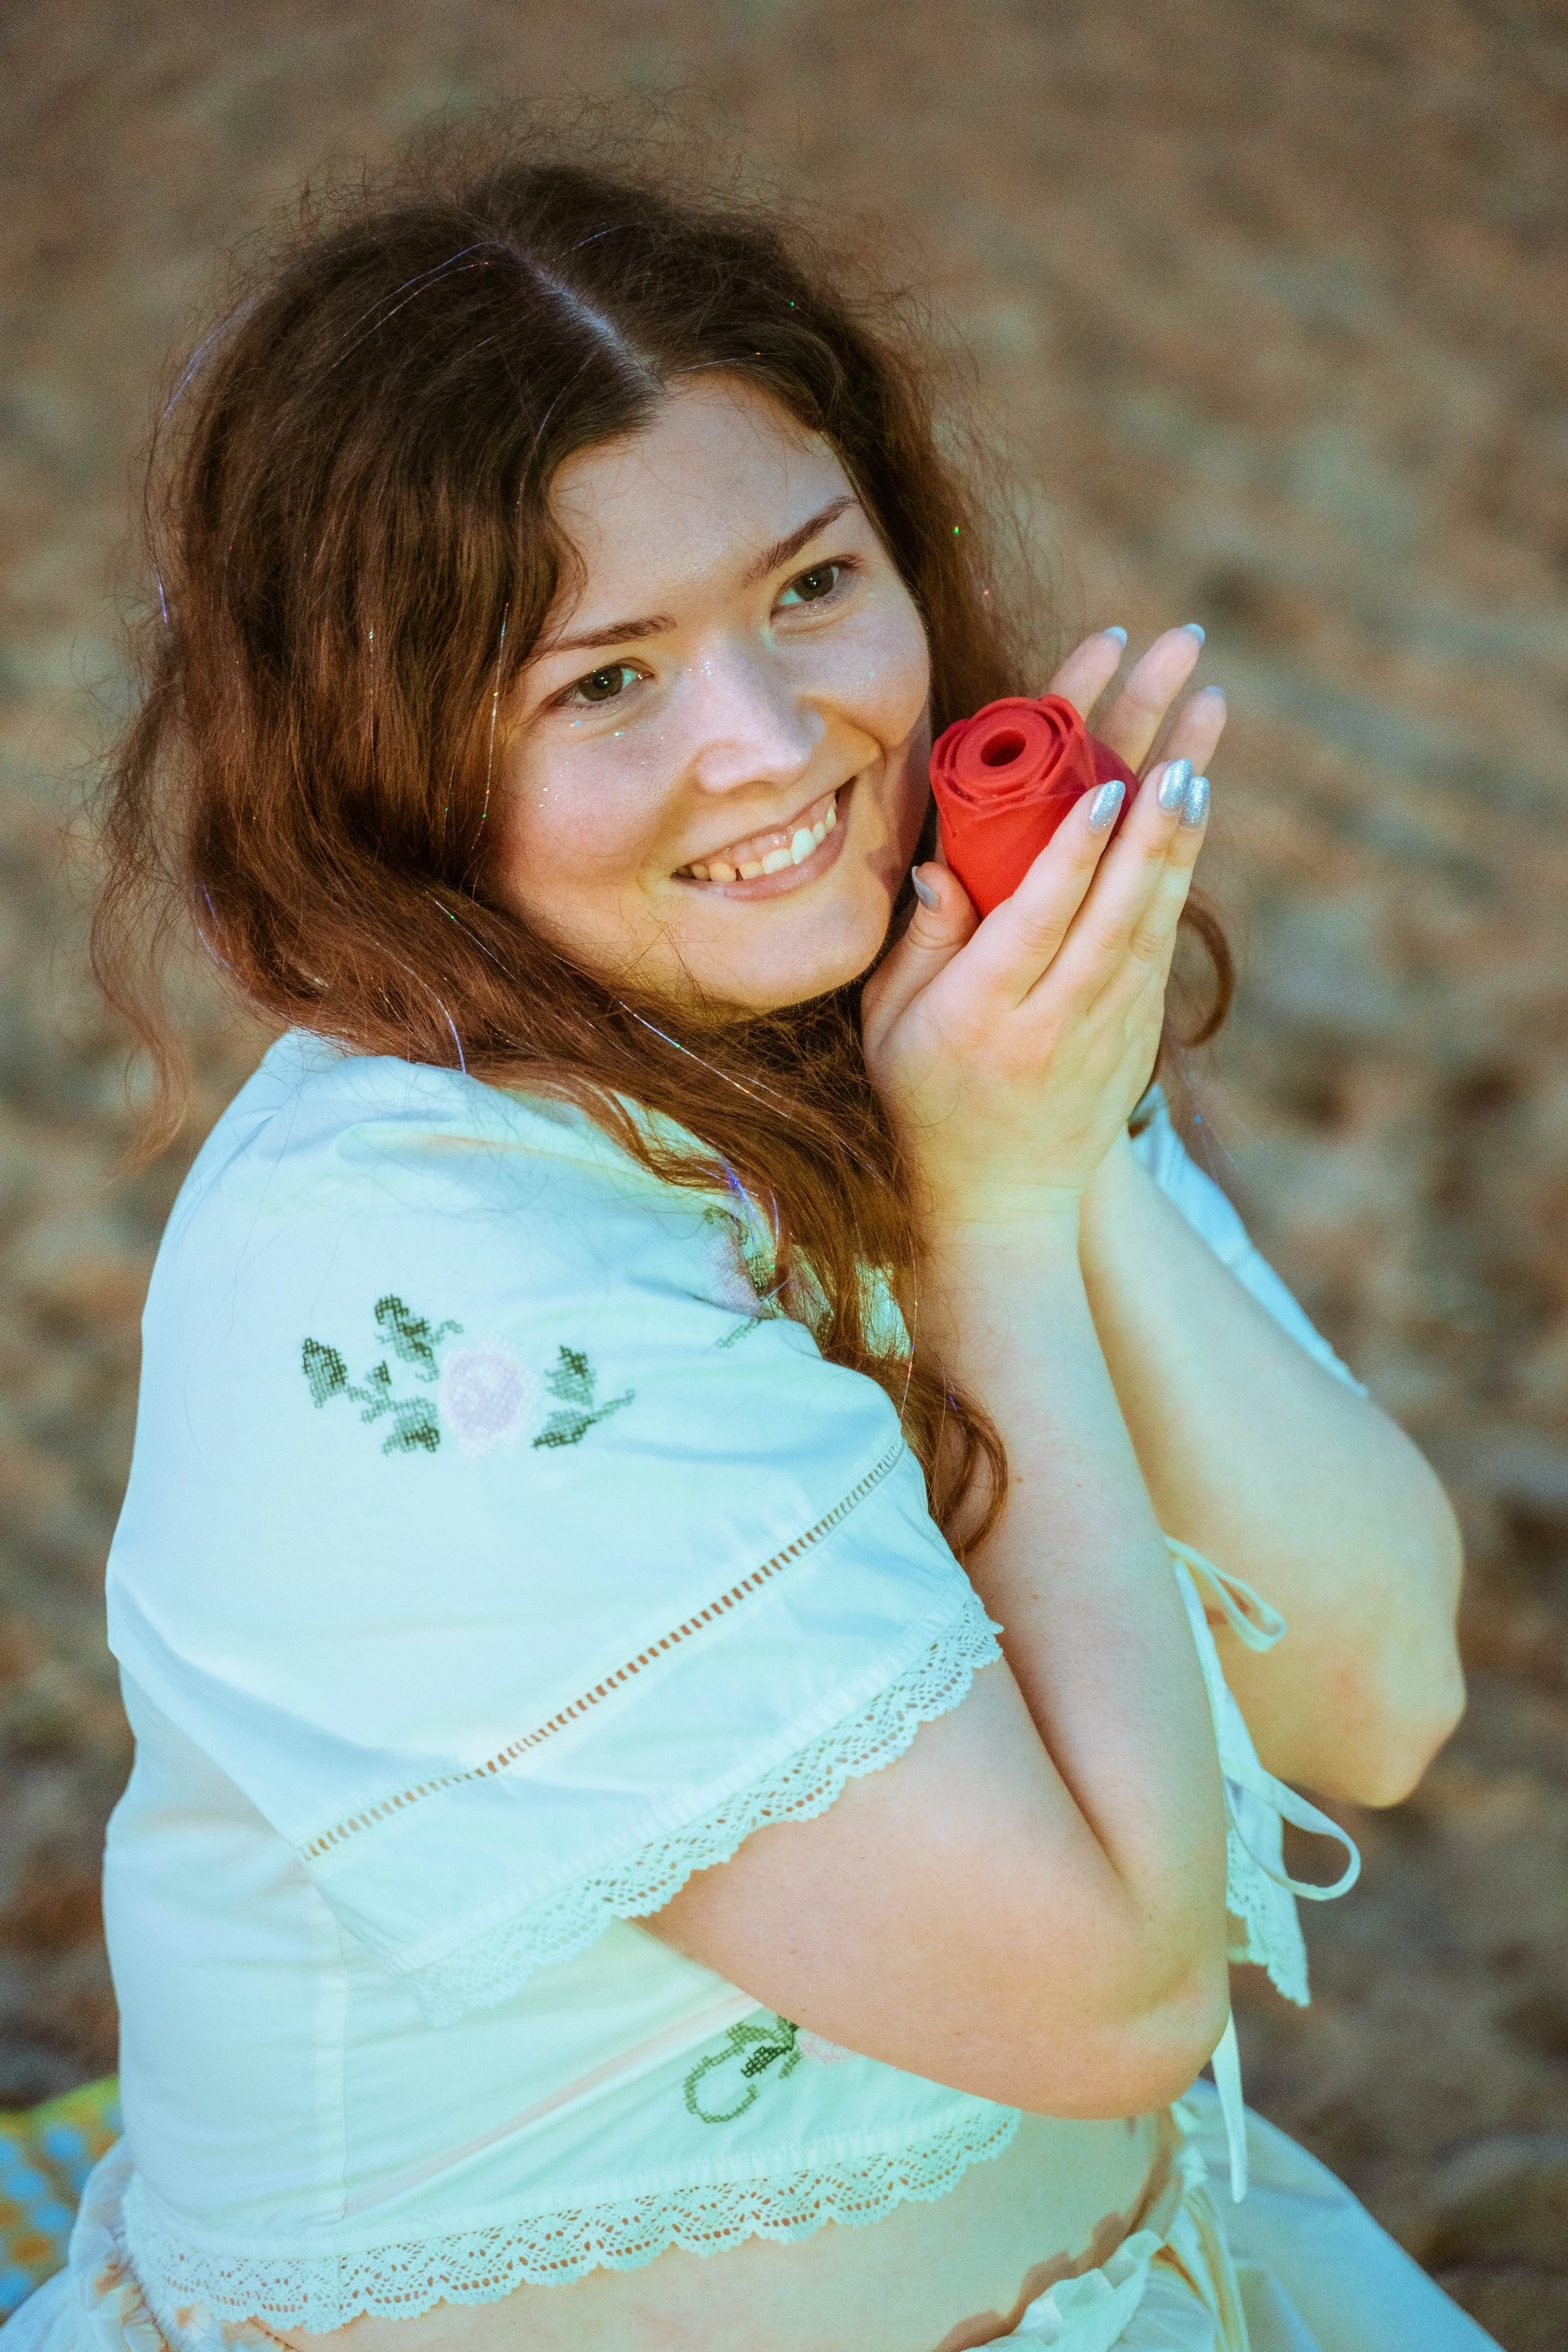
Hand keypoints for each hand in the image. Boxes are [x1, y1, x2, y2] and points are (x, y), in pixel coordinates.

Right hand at [861, 626, 1222, 1227]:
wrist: (1001, 1197)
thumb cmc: (925, 1093)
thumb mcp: (890, 1027)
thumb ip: (920, 944)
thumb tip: (939, 864)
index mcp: (982, 1015)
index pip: (1037, 922)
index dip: (1074, 854)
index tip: (1105, 789)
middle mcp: (1053, 1020)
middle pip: (1113, 912)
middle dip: (1150, 829)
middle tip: (1180, 755)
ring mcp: (1107, 1027)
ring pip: (1152, 919)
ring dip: (1179, 839)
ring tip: (1200, 757)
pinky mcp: (1138, 1027)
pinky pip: (1161, 937)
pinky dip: (1178, 873)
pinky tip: (1193, 810)